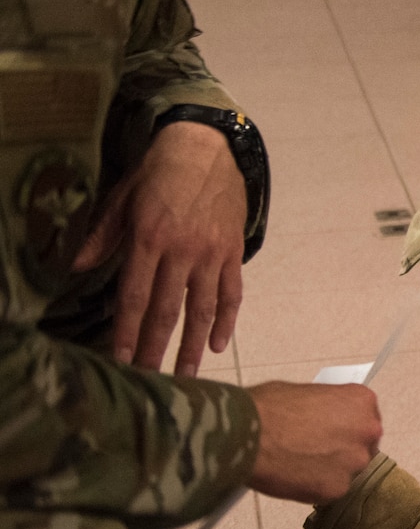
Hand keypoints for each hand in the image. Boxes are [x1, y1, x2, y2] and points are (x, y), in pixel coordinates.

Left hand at [73, 121, 246, 376]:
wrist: (208, 147)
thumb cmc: (159, 172)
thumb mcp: (122, 197)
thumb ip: (102, 235)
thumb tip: (76, 266)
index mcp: (149, 238)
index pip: (135, 296)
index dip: (128, 331)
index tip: (121, 361)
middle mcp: (182, 250)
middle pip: (168, 310)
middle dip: (158, 349)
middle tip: (152, 381)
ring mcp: (212, 252)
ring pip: (203, 308)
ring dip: (193, 345)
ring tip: (187, 375)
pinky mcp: (233, 250)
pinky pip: (232, 291)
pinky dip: (226, 320)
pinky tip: (217, 344)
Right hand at [246, 381, 381, 502]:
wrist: (246, 434)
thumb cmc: (268, 409)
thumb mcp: (306, 393)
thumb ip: (328, 408)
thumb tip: (324, 418)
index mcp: (362, 402)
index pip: (365, 418)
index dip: (347, 427)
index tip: (334, 432)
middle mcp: (366, 431)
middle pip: (362, 445)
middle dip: (342, 449)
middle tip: (316, 450)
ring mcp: (354, 462)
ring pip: (347, 470)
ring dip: (330, 469)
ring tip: (299, 463)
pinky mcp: (337, 488)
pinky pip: (330, 489)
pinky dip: (315, 486)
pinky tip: (294, 476)